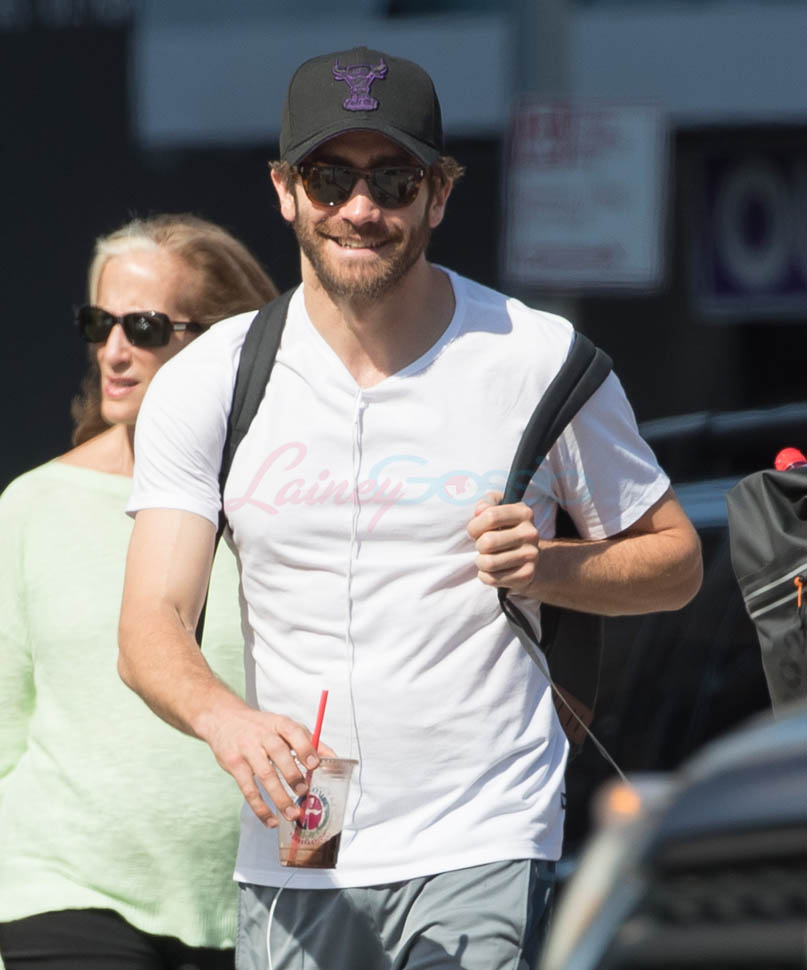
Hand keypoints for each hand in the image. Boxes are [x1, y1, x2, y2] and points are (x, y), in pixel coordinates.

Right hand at [202, 704, 334, 827]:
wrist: (223, 719)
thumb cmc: (260, 726)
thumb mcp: (282, 725)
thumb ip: (308, 741)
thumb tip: (333, 758)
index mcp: (279, 723)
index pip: (294, 732)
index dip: (305, 747)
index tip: (315, 764)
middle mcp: (263, 735)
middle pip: (279, 753)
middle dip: (293, 774)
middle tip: (304, 791)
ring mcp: (247, 750)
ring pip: (265, 775)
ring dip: (279, 797)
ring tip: (292, 814)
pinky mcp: (235, 766)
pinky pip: (248, 790)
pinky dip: (260, 808)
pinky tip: (271, 820)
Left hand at [467, 492, 540, 594]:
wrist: (527, 557)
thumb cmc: (505, 529)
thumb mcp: (498, 509)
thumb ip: (487, 503)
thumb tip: (480, 510)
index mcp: (524, 513)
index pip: (491, 516)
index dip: (475, 526)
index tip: (473, 531)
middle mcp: (531, 533)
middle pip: (488, 542)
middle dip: (478, 545)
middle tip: (482, 546)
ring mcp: (531, 555)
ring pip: (489, 562)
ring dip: (480, 561)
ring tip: (485, 558)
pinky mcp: (527, 574)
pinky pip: (493, 578)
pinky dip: (485, 576)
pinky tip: (491, 571)